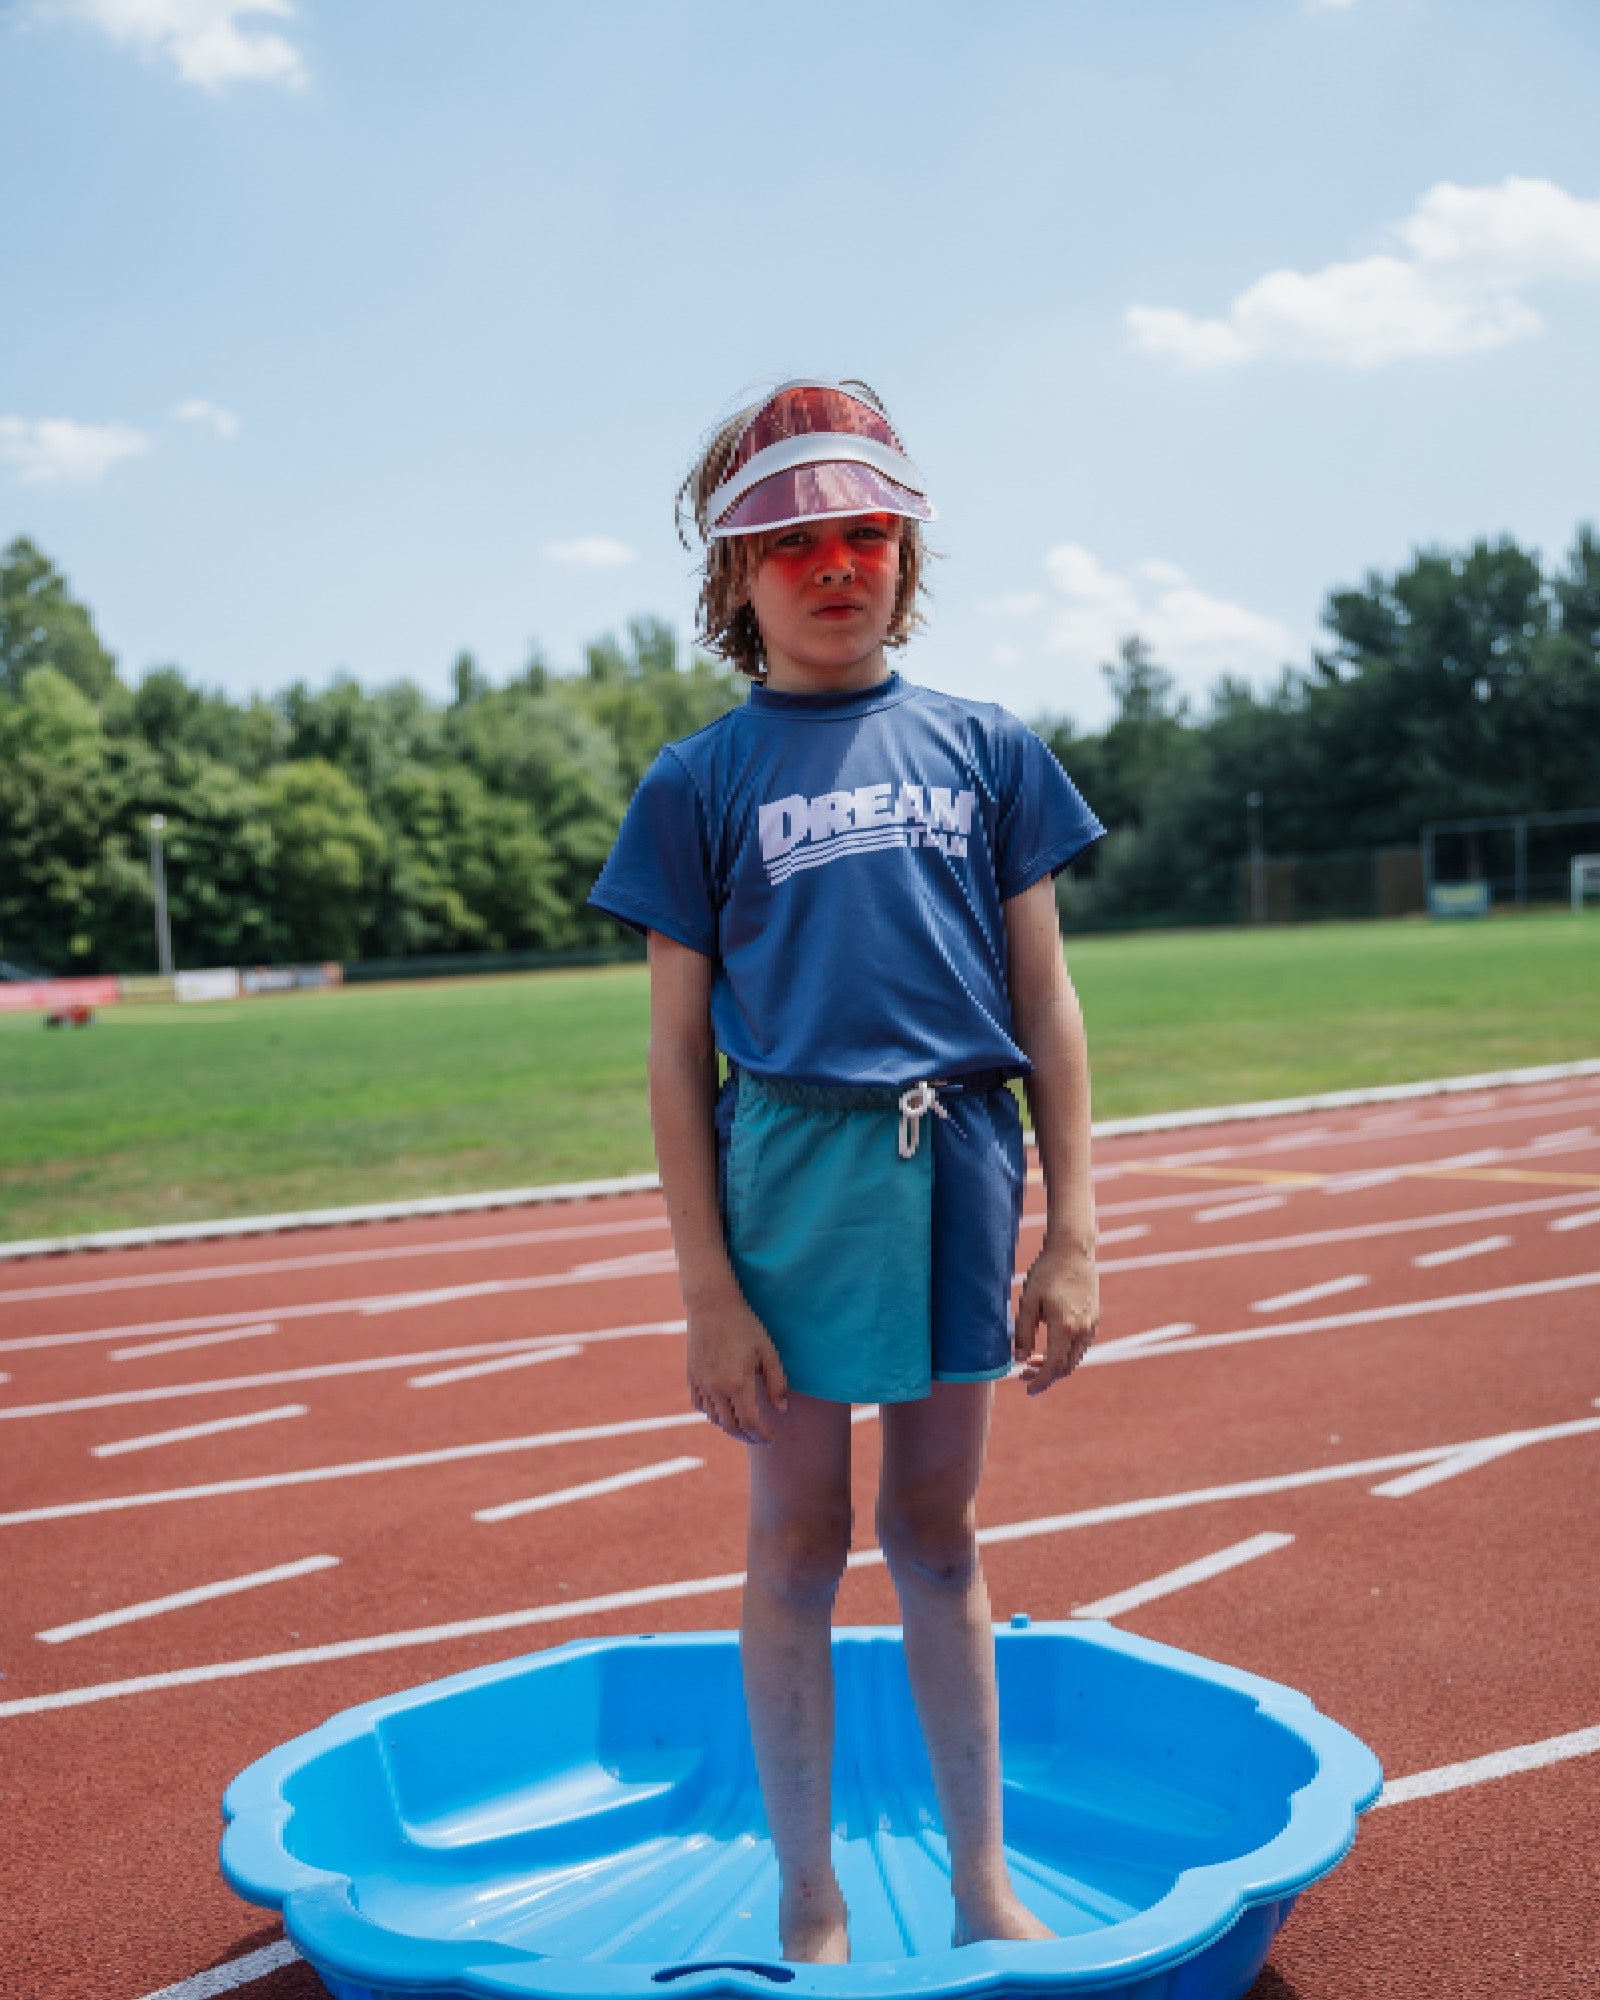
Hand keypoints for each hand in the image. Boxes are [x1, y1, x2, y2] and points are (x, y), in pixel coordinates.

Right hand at [686, 1291, 789, 1444]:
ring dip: (731, 1426)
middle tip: (761, 1438)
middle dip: (748, 1436)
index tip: (773, 1439)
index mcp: (737, 1383)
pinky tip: (724, 1410)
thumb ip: (776, 1383)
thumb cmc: (744, 1325)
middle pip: (731, 1426)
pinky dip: (712, 1414)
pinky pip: (700, 1405)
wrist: (711, 1304)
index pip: (750, 1422)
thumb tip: (781, 1410)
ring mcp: (701, 1383)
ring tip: (745, 1425)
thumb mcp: (768, 1351)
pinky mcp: (691, 1376)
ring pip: (714, 1418)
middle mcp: (716, 1388)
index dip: (762, 1435)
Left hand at [1013, 1241, 1098, 1393]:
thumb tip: (1019, 1359)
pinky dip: (1065, 1353)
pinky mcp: (1094, 1318)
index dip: (1039, 1381)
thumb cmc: (1046, 1272)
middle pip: (1065, 1367)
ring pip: (1075, 1358)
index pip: (1052, 1367)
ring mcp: (1091, 1325)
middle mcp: (1082, 1330)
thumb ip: (1023, 1332)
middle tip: (1023, 1374)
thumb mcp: (1028, 1301)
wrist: (1073, 1249)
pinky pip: (1081, 1346)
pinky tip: (1049, 1346)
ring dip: (1055, 1365)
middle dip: (1045, 1375)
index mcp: (1065, 1327)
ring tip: (1032, 1360)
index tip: (1027, 1388)